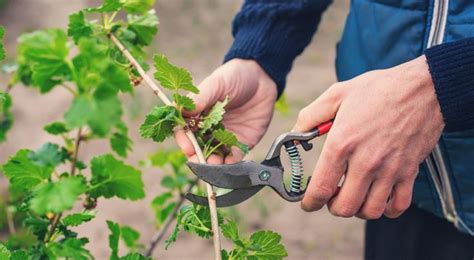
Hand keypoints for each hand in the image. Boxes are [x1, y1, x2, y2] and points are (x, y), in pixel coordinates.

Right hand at [176, 59, 276, 163]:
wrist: (262, 78)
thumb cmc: (235, 76)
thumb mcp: (216, 84)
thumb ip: (199, 98)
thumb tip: (181, 111)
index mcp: (198, 115)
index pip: (185, 132)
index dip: (184, 141)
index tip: (187, 147)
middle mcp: (209, 129)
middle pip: (198, 148)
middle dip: (197, 157)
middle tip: (199, 162)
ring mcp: (225, 137)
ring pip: (215, 156)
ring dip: (213, 164)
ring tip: (214, 165)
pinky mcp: (241, 143)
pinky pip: (234, 157)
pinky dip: (230, 163)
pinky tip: (229, 164)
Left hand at [294, 55, 444, 218]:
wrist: (423, 88)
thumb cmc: (378, 89)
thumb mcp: (336, 95)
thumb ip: (310, 117)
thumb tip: (294, 135)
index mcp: (342, 144)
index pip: (321, 188)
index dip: (310, 202)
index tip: (308, 203)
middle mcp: (365, 162)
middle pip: (344, 207)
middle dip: (332, 206)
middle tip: (331, 195)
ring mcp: (389, 169)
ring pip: (370, 211)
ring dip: (358, 209)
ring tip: (354, 195)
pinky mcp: (409, 172)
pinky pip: (398, 206)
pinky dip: (387, 209)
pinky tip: (379, 197)